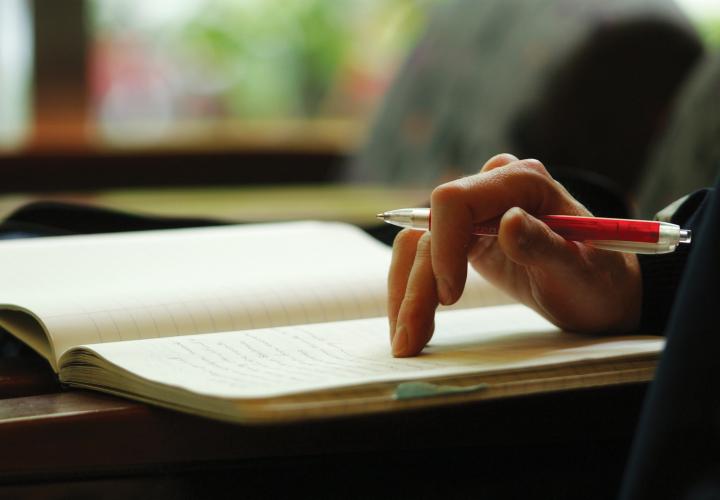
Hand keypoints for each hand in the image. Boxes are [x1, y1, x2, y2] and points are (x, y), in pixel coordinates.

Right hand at [388, 154, 641, 356]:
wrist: (601, 293)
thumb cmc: (598, 281)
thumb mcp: (580, 271)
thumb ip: (545, 245)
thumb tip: (508, 222)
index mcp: (522, 183)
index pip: (456, 200)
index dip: (443, 246)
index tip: (449, 297)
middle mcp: (492, 188)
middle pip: (430, 229)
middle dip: (417, 284)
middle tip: (411, 338)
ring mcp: (476, 213)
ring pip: (418, 245)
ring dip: (406, 293)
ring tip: (407, 340)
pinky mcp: (465, 237)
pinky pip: (424, 256)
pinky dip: (413, 290)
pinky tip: (411, 323)